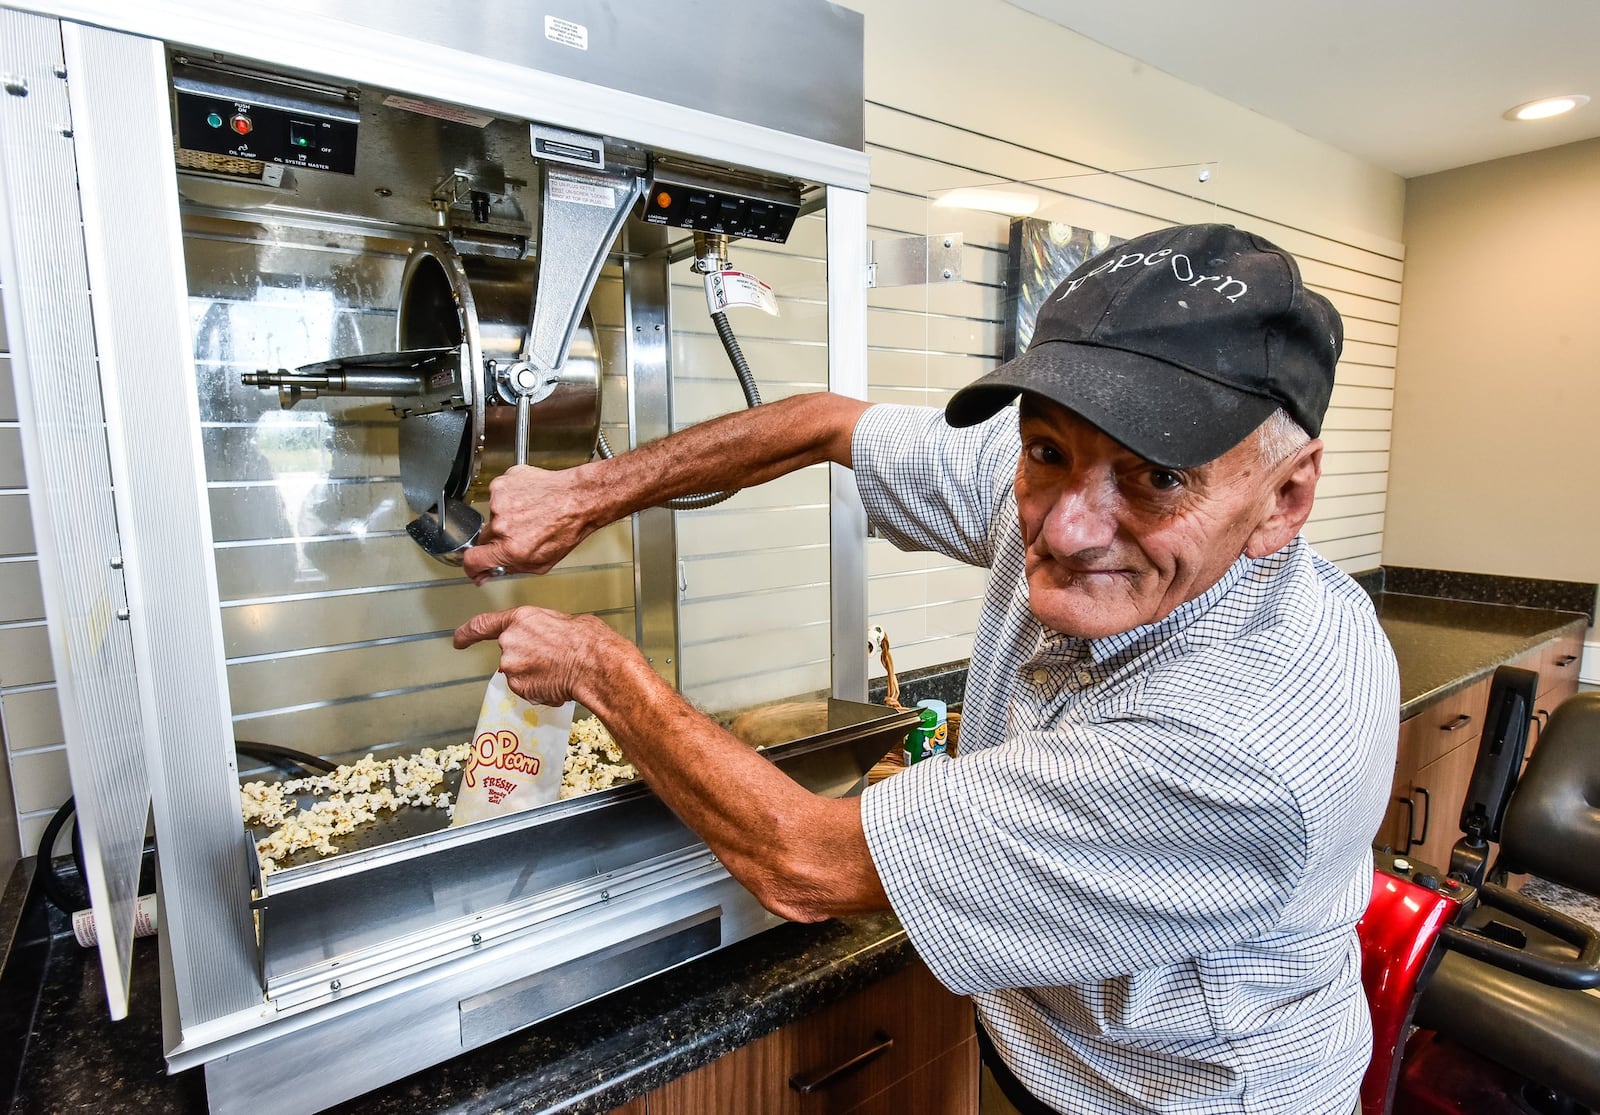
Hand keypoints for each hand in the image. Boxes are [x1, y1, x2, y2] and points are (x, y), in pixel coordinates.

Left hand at [454, 606, 627, 706]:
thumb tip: (544, 638)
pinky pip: (527, 690)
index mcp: (519, 620)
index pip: (482, 625)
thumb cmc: (585, 639)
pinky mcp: (519, 688)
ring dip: (534, 675)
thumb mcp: (560, 621)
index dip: (467, 634)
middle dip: (526, 659)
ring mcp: (511, 667)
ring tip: (559, 671)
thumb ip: (540, 629)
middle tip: (551, 660)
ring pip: (519, 674)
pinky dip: (539, 690)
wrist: (593, 664)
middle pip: (510, 654)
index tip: (459, 640)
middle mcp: (509, 642)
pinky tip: (557, 683)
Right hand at [462, 464, 602, 584]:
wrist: (579, 498)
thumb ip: (511, 568)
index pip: (471, 560)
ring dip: (506, 516)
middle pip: (483, 538)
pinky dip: (510, 498)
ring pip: (492, 515)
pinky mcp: (502, 484)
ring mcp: (500, 501)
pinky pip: (498, 495)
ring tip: (529, 514)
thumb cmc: (567, 527)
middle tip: (519, 533)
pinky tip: (528, 500)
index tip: (475, 566)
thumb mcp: (541, 563)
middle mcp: (502, 525)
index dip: (472, 566)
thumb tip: (489, 572)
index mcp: (510, 548)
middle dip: (497, 539)